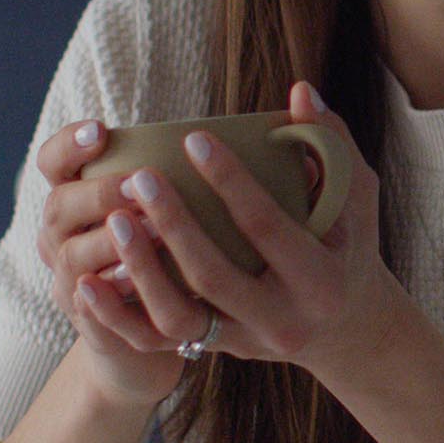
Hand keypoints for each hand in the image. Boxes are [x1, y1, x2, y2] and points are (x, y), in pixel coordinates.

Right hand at [34, 116, 184, 407]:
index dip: (69, 145)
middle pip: (59, 206)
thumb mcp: (183, 201)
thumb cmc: (183, 243)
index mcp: (79, 194)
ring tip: (150, 228)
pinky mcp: (94, 325)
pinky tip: (135, 279)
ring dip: (108, 243)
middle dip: (99, 193)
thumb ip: (213, 165)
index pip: (54, 160)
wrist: (159, 319)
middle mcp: (65, 235)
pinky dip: (108, 300)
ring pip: (74, 260)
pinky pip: (93, 313)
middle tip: (141, 184)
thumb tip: (299, 130)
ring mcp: (74, 280)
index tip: (103, 129)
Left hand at [72, 81, 412, 386]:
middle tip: (140, 177)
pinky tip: (88, 284)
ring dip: (142, 271)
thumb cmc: (349, 248)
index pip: (268, 227)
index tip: (195, 140)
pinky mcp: (216, 351)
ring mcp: (245, 342)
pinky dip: (119, 317)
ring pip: (179, 318)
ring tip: (113, 222)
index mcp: (320, 279)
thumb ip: (331, 146)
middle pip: (214, 275)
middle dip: (174, 224)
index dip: (231, 183)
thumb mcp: (356, 200)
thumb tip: (301, 91)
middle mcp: (282, 320)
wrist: (346, 330)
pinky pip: (158, 343)